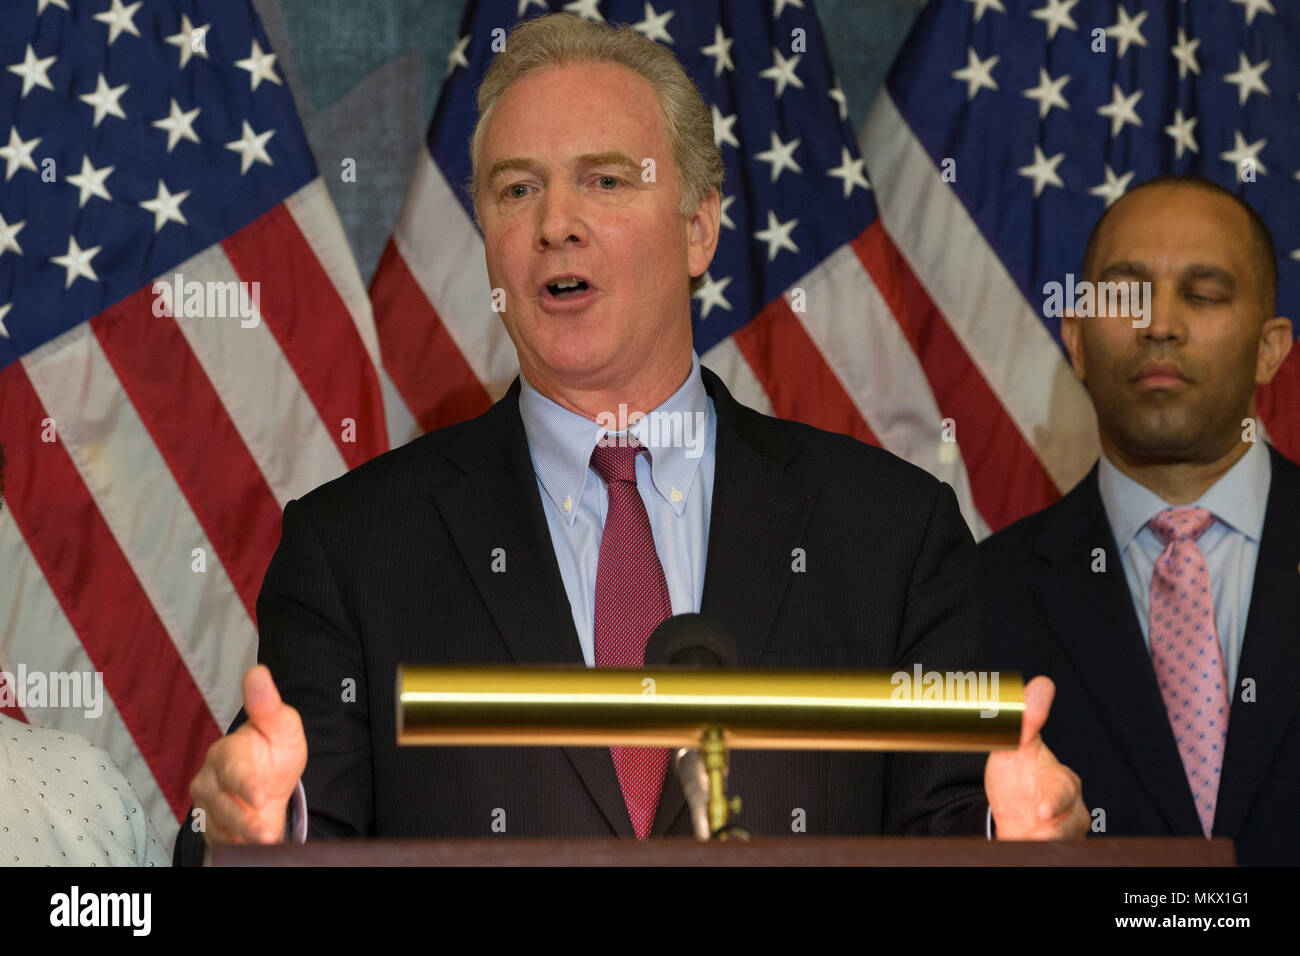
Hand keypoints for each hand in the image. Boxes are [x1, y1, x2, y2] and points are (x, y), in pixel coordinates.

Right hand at [188, 665, 307, 845]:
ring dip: (241, 839)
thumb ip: (267, 702)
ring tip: (265, 844)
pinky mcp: (214, 830)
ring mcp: (209, 808)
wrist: (269, 776)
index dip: (244, 783)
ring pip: (219, 827)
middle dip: (243, 821)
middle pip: (221, 805)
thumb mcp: (280, 724)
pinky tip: (254, 851)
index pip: (231, 770)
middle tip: (266, 833)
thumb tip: (258, 671)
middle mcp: (210, 782)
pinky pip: (221, 843)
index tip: (259, 795)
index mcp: (226, 753)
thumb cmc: (272, 747)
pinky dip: (237, 848)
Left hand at [985, 676, 1088, 839]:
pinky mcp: (1050, 851)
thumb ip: (1027, 719)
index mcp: (1062, 782)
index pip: (1063, 790)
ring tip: (1023, 844)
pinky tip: (1019, 848)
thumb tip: (1043, 683)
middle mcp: (1069, 811)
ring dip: (1044, 845)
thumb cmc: (1018, 776)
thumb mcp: (1015, 746)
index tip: (1042, 809)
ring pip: (1063, 842)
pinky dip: (1033, 853)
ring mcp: (1062, 835)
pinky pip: (1047, 856)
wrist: (1013, 813)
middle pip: (1071, 824)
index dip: (1054, 801)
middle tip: (1035, 837)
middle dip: (1056, 832)